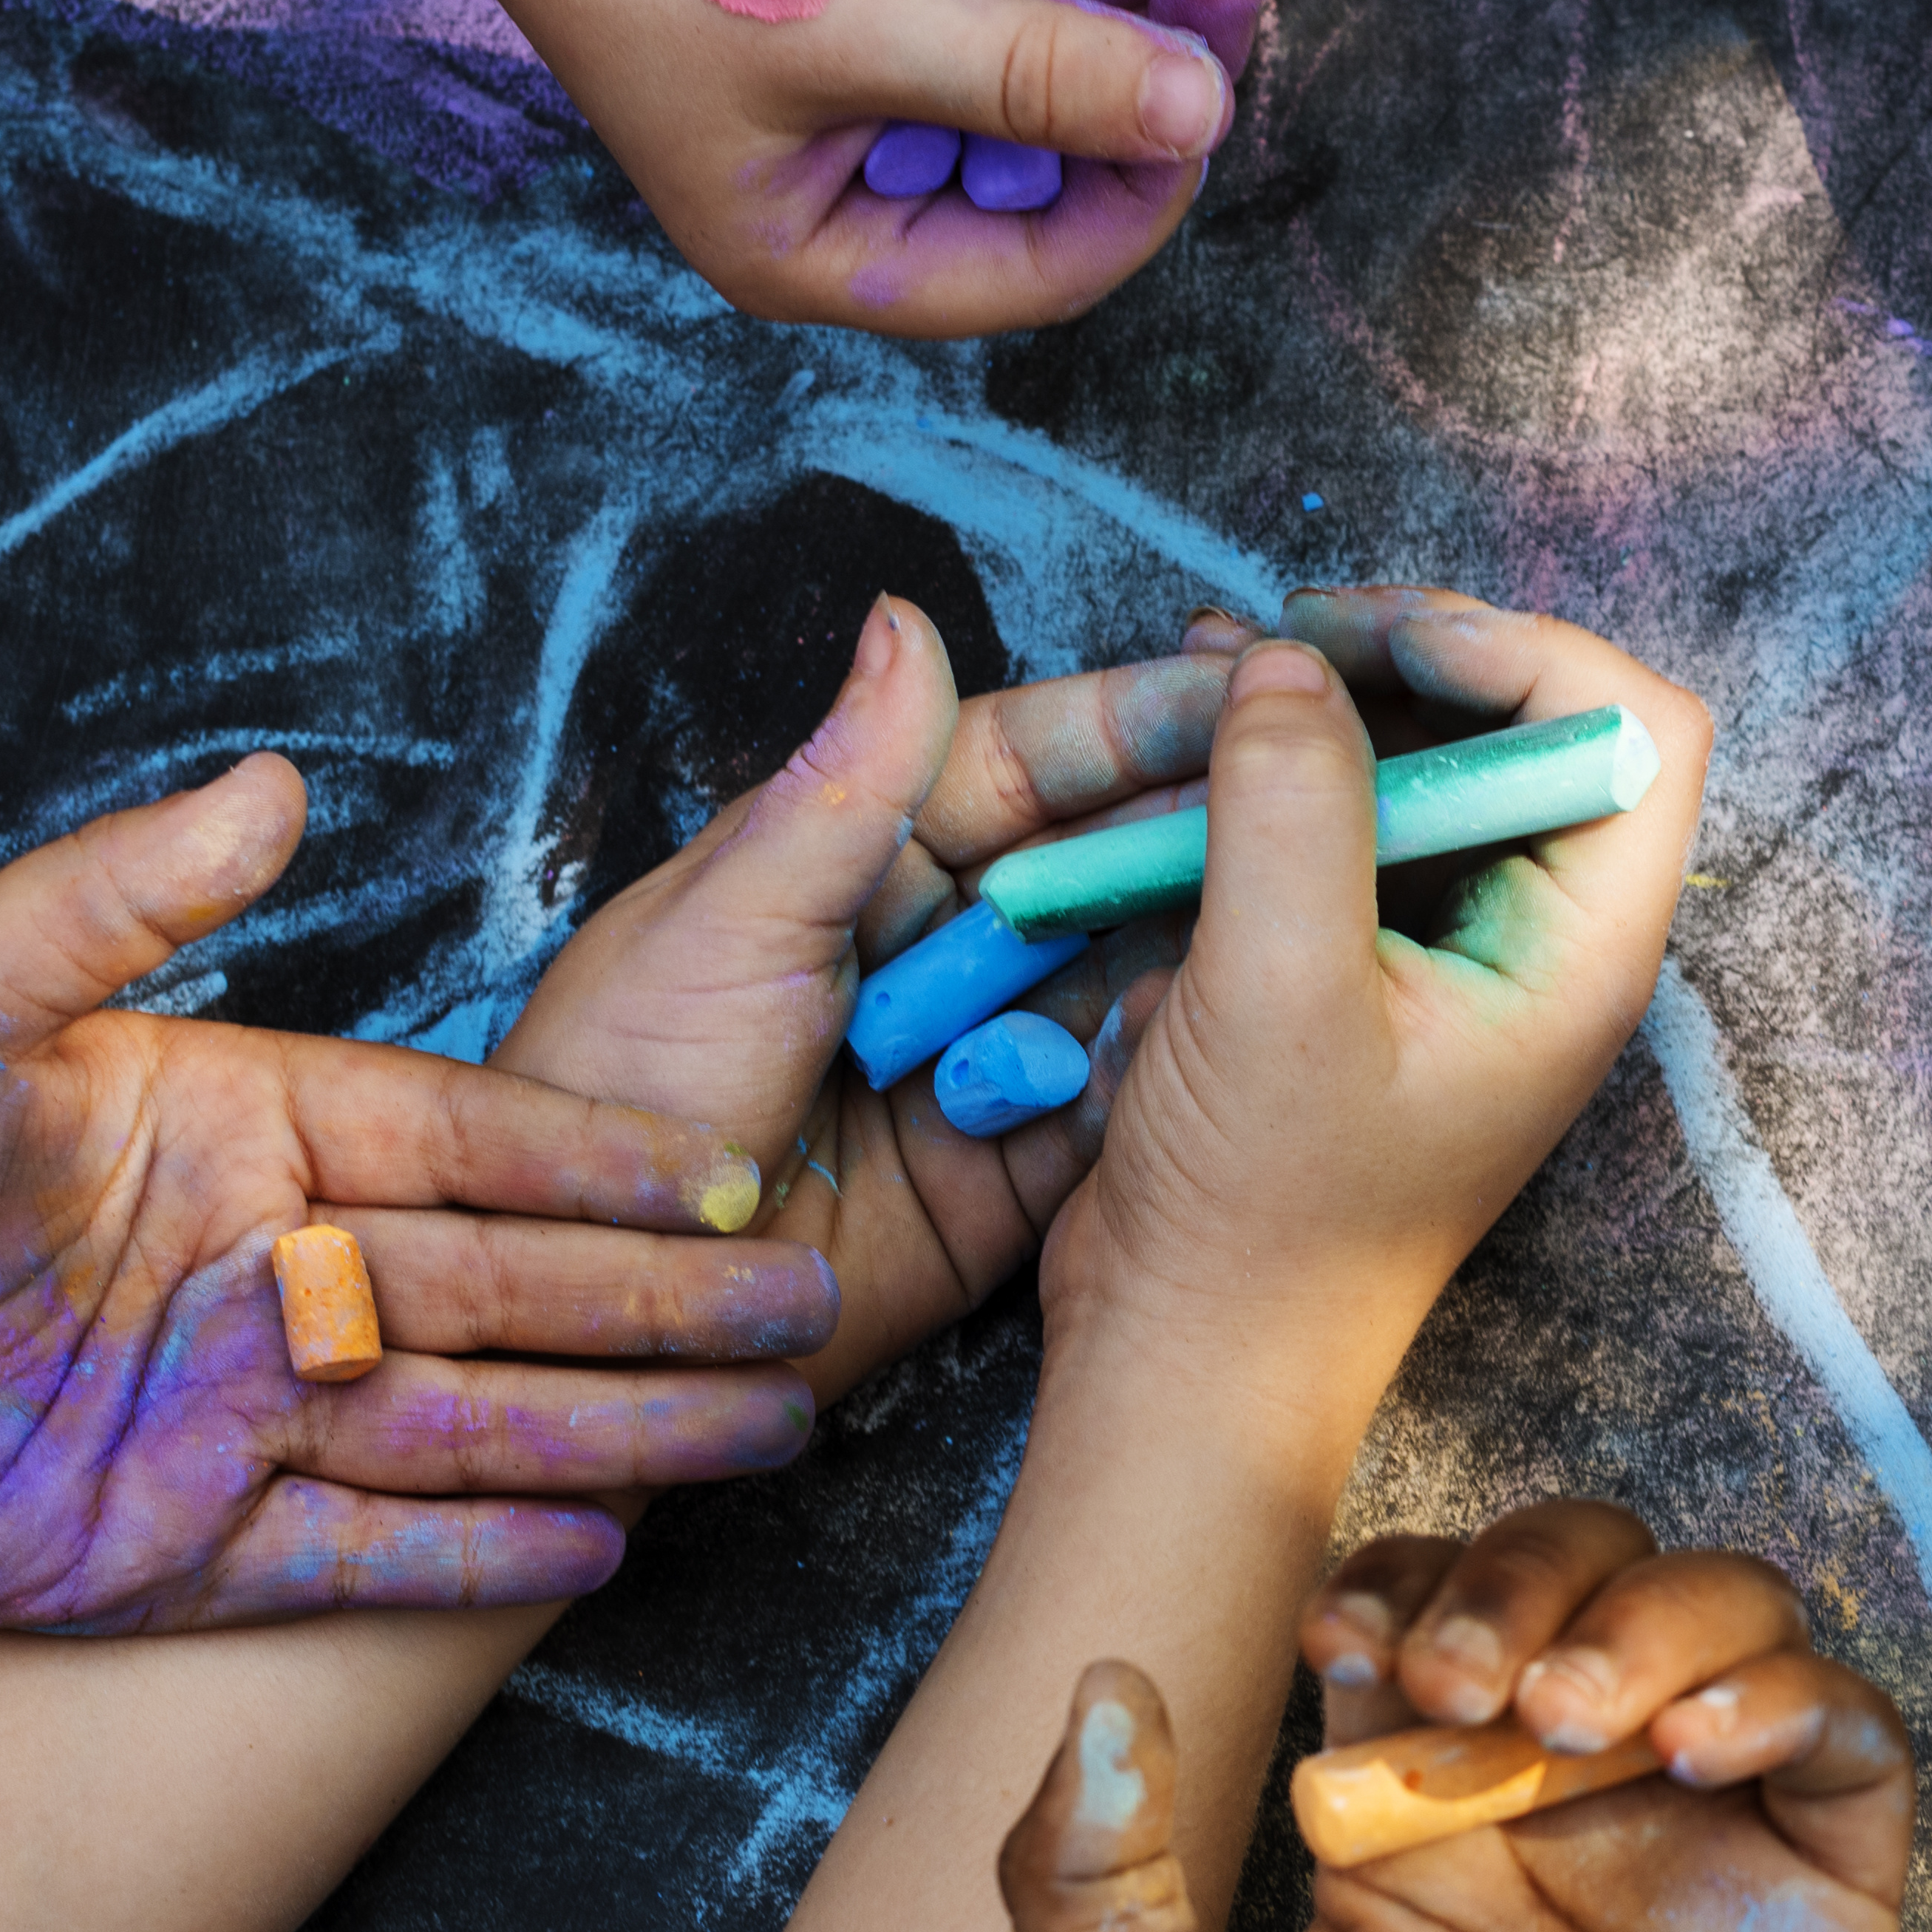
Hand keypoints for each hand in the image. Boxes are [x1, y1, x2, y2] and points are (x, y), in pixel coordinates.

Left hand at [0, 761, 828, 1629]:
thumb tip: (271, 785)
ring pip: (472, 1425)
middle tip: (807, 1305)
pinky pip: (363, 1554)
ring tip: (764, 1428)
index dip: (599, 1162)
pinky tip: (603, 1547)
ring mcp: (235, 1416)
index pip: (467, 1144)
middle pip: (509, 1289)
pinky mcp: (180, 1547)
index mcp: (248, 1133)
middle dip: (666, 1300)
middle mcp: (268, 1273)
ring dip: (622, 1428)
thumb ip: (119, 891)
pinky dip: (479, 1560)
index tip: (724, 1168)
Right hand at [452, 0, 1281, 337]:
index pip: (1043, 257)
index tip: (1211, 87)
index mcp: (840, 238)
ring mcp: (914, 30)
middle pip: (1085, 118)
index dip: (1140, 184)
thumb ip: (1036, 74)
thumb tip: (1205, 115)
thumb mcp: (858, 22)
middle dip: (1163, 20)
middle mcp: (889, 150)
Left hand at [493, 593, 1256, 1400]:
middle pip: (1100, 867)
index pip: (1027, 765)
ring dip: (1205, 953)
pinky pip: (1122, 1113)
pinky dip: (1175, 1084)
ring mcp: (986, 1061)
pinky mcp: (1014, 1176)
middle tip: (1333, 799)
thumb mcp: (725, 924)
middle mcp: (939, 948)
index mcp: (858, 859)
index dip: (1137, 727)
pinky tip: (1238, 1048)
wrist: (599, 1310)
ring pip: (1131, 983)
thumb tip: (901, 620)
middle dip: (1203, 832)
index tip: (1252, 688)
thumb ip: (839, 790)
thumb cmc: (615, 1095)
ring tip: (1308, 916)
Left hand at [1001, 1501, 1907, 1931]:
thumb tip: (1105, 1683)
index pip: (1437, 1592)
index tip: (1355, 1653)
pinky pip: (1854, 1739)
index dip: (1409, 1578)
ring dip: (1657, 1616)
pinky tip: (1697, 1752)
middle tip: (1467, 1687)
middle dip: (1531, 1574)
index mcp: (1420, 1802)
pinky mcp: (1817, 1913)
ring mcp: (1701, 1844)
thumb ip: (1086, 1879)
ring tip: (1576, 1719)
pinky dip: (1794, 1696)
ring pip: (1733, 1612)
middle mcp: (1568, 1797)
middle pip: (1592, 1563)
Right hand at [1051, 591, 1711, 1423]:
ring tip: (1216, 663)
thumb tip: (1293, 658)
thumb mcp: (1272, 988)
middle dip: (1411, 659)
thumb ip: (1297, 807)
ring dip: (1330, 705)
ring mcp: (1451, 957)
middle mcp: (1540, 942)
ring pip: (1427, 769)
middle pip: (1529, 728)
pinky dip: (1279, 775)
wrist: (1190, 1360)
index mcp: (1582, 954)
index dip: (1527, 652)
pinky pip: (1348, 831)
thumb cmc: (1260, 1217)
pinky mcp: (1363, 972)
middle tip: (1282, 637)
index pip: (1637, 731)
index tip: (1385, 638)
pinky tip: (1191, 742)